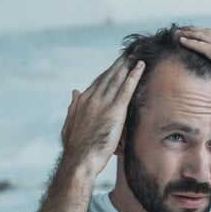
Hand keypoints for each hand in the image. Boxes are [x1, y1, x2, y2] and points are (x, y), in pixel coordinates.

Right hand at [60, 55, 144, 176]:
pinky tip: (141, 66)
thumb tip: (74, 91)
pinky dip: (134, 75)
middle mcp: (92, 98)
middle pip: (109, 76)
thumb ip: (73, 106)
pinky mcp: (114, 111)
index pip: (98, 81)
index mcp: (82, 101)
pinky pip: (126, 89)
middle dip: (120, 63)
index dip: (109, 71)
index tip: (117, 63)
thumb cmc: (75, 148)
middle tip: (129, 51)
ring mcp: (103, 103)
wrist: (79, 160)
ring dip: (128, 64)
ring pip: (117, 78)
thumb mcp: (69, 124)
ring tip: (136, 53)